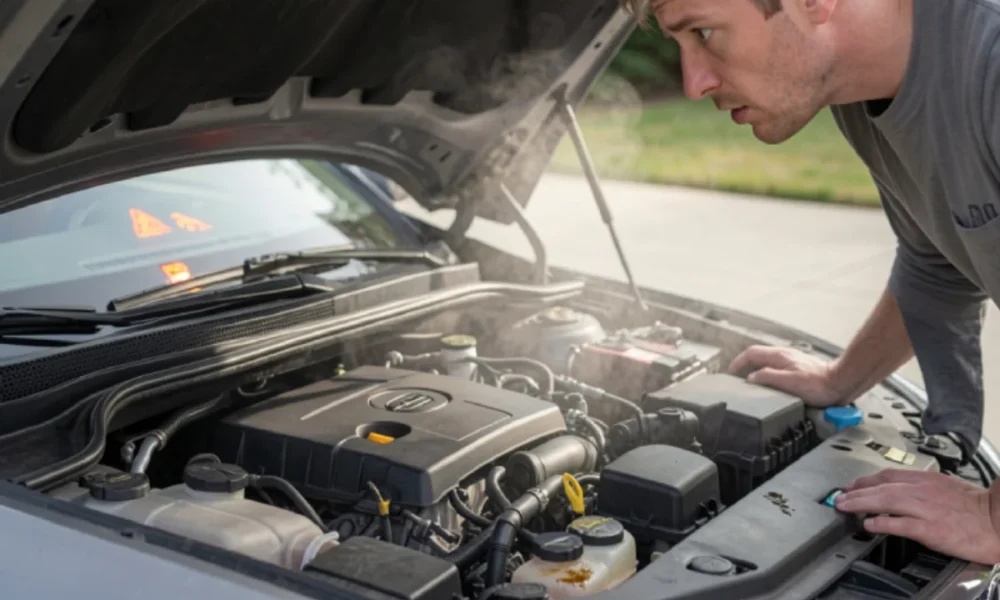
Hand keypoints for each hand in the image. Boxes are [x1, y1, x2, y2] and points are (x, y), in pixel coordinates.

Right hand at [727, 345, 847, 406]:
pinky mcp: (797, 368)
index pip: (751, 353)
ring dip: (755, 368)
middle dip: (744, 364)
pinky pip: (775, 367)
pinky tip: (769, 383)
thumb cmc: (819, 384)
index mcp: (780, 356)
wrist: (840, 383)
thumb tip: (751, 377)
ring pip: (766, 361)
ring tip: (750, 380)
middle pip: (758, 355)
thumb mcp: (789, 382)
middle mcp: (784, 355)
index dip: (738, 361)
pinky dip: (766, 372)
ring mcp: (791, 361)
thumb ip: (768, 377)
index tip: (730, 372)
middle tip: (737, 376)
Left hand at [835, 469, 999, 564]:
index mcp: (925, 480)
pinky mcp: (930, 528)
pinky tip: (868, 524)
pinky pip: (900, 523)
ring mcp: (925, 509)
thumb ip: (922, 488)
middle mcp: (921, 491)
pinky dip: (881, 522)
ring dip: (860, 503)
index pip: (887, 476)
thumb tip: (901, 492)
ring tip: (843, 507)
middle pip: (880, 487)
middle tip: (838, 497)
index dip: (865, 480)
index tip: (851, 486)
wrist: (998, 519)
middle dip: (855, 491)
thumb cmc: (976, 507)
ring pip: (885, 501)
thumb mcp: (945, 488)